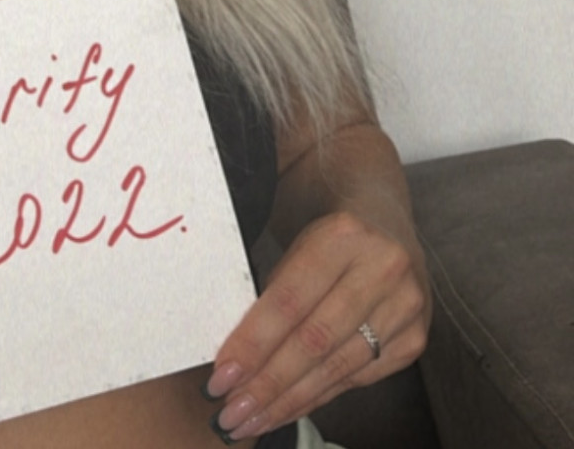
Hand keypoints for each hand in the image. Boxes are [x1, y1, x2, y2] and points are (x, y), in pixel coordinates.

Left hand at [204, 210, 429, 442]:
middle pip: (315, 340)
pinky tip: (289, 409)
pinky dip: (319, 396)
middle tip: (231, 413)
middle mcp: (382, 270)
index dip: (253, 344)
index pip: (289, 301)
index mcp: (342, 236)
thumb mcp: (295, 243)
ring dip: (290, 400)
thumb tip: (237, 357)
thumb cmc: (326, 234)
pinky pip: (360, 377)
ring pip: (338, 366)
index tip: (222, 376)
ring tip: (252, 420)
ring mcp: (406, 306)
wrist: (383, 216)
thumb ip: (273, 292)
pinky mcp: (415, 338)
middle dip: (268, 384)